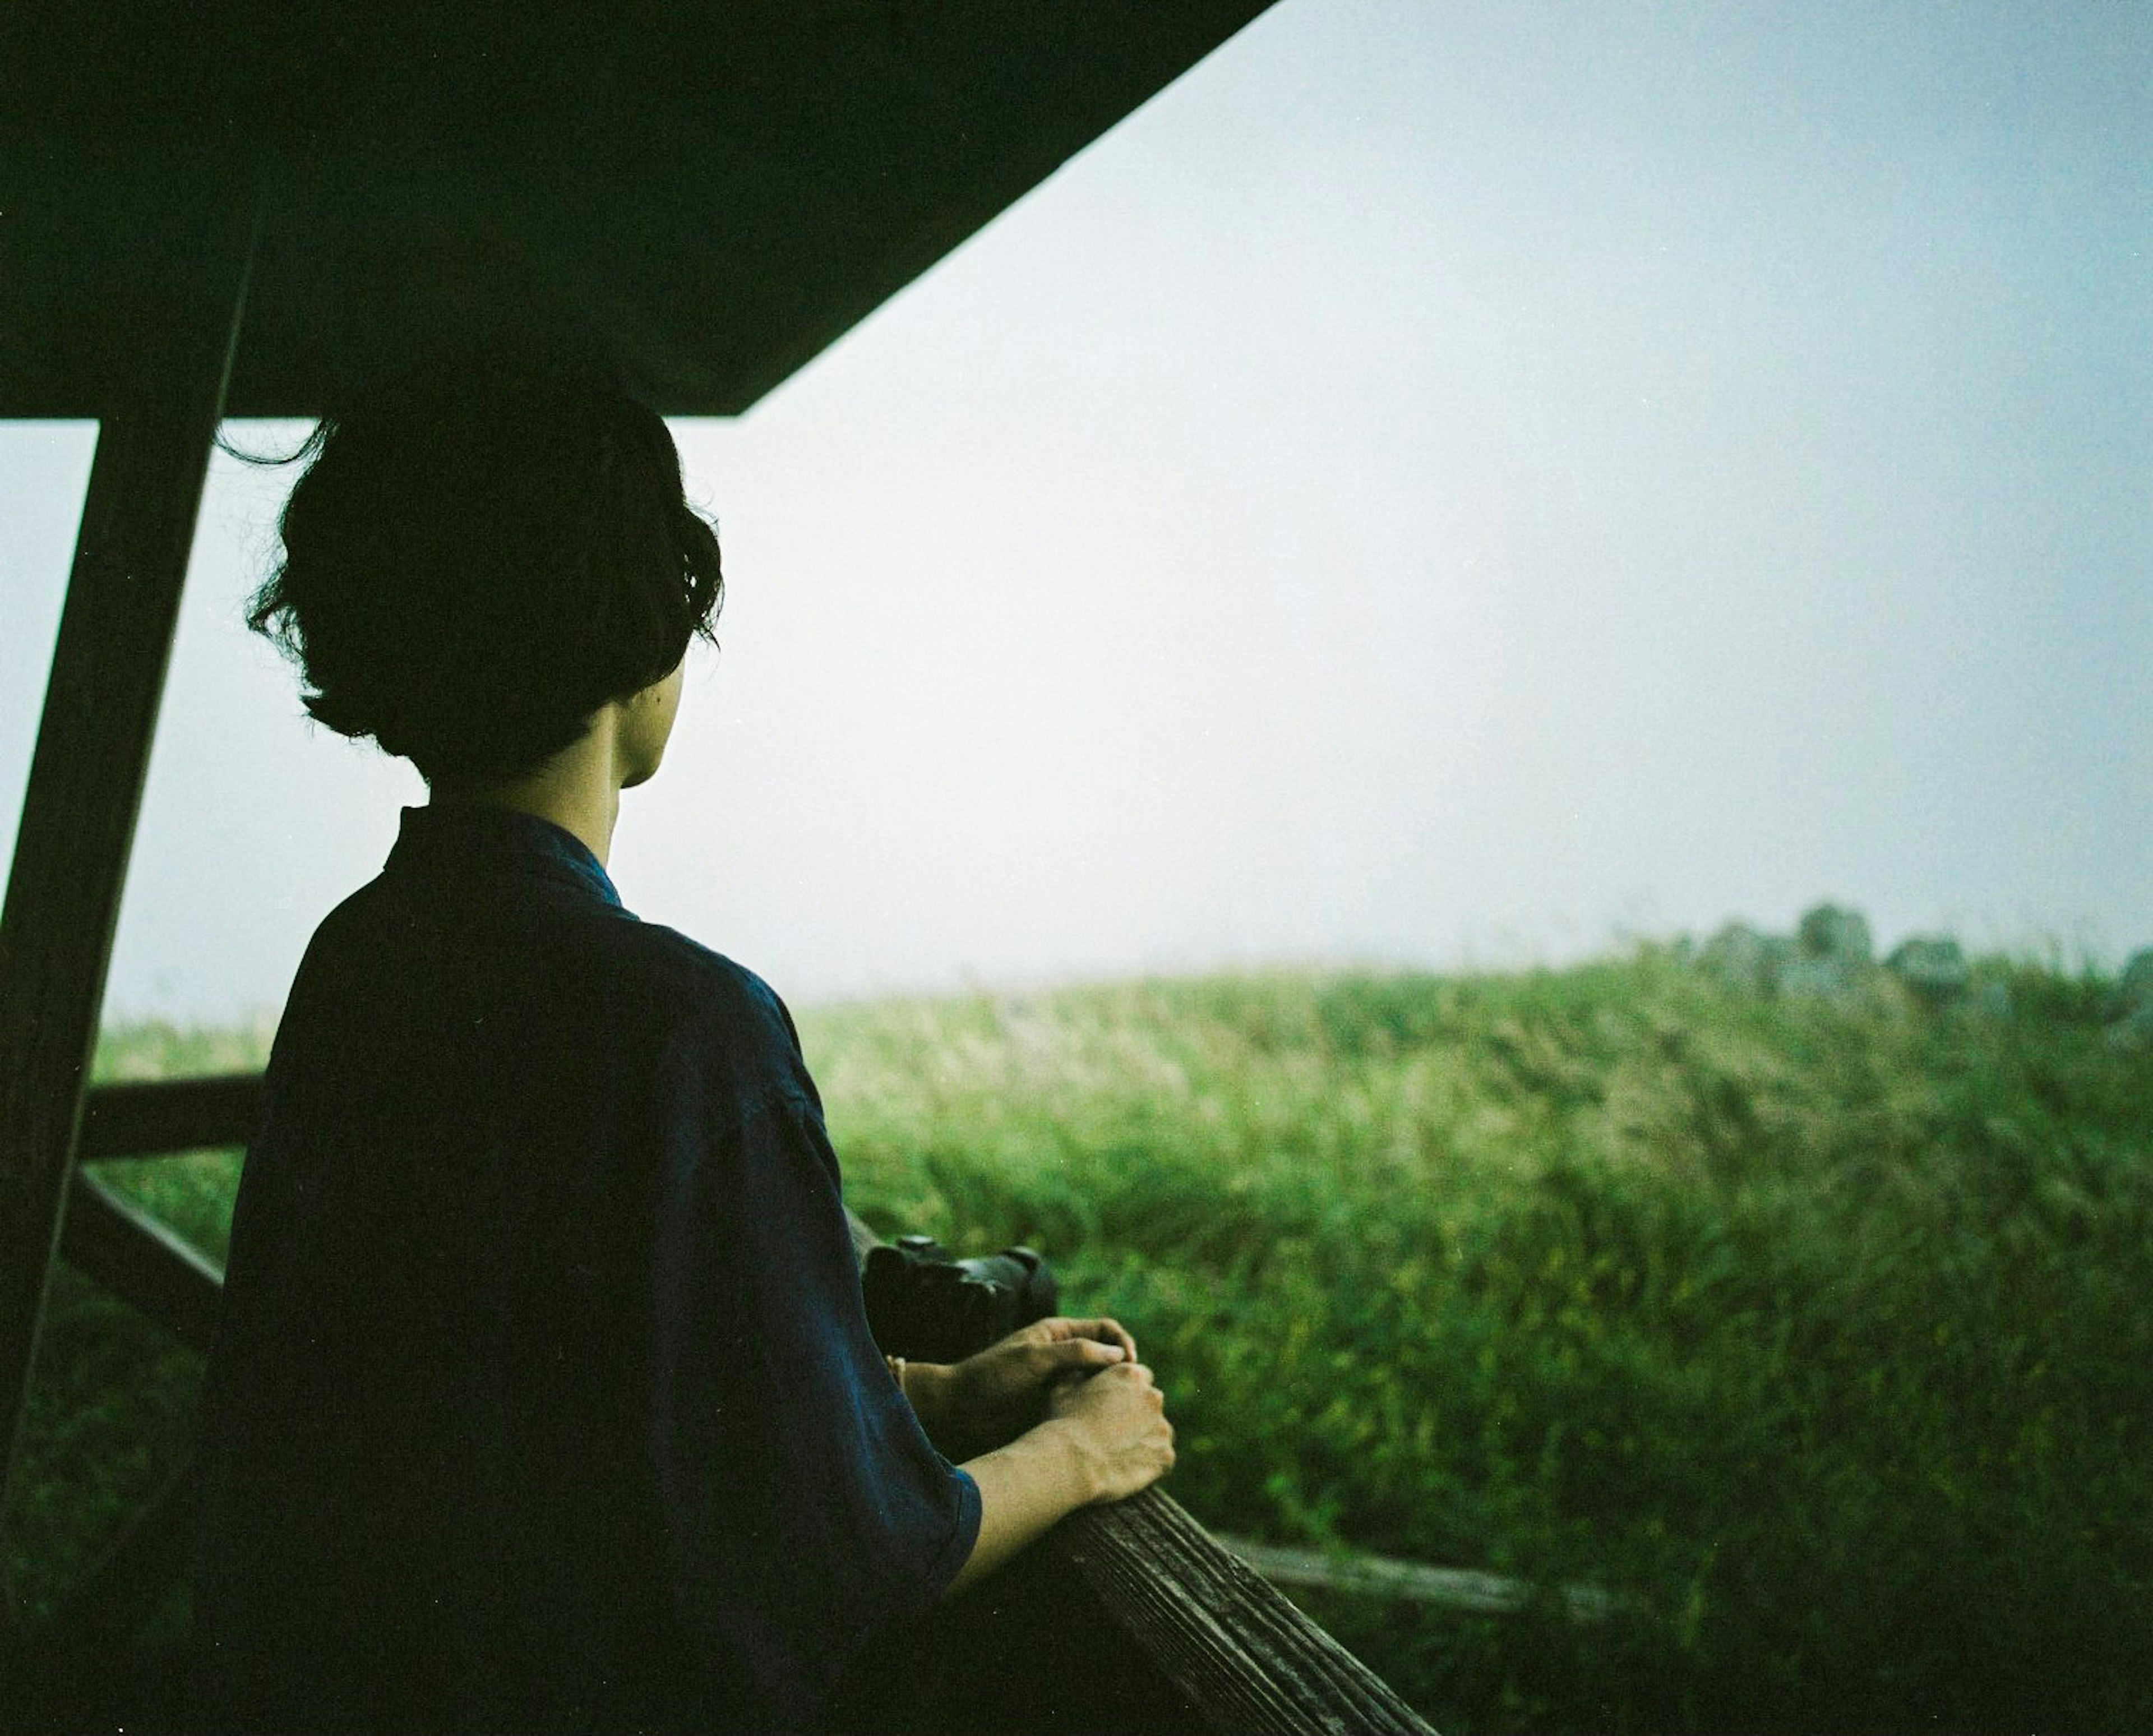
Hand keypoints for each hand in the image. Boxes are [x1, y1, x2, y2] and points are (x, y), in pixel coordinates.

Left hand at [931, 1317, 1137, 1450]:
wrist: (961, 1409)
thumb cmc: (993, 1376)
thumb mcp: (1035, 1358)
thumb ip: (1075, 1353)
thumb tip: (1119, 1355)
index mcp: (1059, 1333)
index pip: (1105, 1329)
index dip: (1122, 1343)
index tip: (1130, 1365)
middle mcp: (1063, 1355)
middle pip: (1106, 1357)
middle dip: (1122, 1372)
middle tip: (1133, 1393)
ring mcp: (1060, 1382)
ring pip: (1098, 1384)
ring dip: (1111, 1395)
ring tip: (1122, 1413)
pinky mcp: (1055, 1406)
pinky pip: (1084, 1406)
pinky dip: (1097, 1412)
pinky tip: (1103, 1426)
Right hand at [1046, 1359, 1174, 1504]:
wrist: (1072, 1461)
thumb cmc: (1064, 1422)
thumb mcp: (1064, 1387)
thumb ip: (1081, 1374)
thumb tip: (1083, 1372)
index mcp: (1131, 1375)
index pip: (1139, 1377)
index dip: (1125, 1391)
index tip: (1112, 1405)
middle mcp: (1153, 1397)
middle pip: (1151, 1403)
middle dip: (1138, 1413)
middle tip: (1115, 1431)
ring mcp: (1163, 1428)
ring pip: (1158, 1431)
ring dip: (1145, 1437)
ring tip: (1120, 1452)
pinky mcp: (1166, 1456)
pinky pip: (1162, 1458)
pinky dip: (1150, 1463)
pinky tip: (1128, 1468)